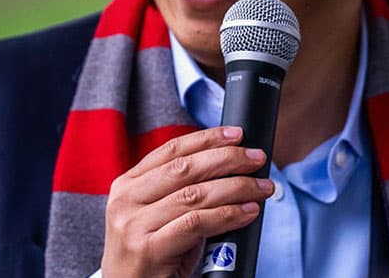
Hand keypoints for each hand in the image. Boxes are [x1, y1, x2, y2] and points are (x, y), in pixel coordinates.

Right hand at [99, 126, 273, 277]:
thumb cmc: (151, 255)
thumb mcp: (156, 216)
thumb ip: (178, 191)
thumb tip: (229, 167)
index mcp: (126, 185)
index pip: (170, 151)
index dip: (206, 139)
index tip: (236, 134)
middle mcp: (126, 200)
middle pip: (184, 168)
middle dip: (227, 159)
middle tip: (257, 158)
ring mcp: (134, 224)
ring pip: (194, 195)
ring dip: (236, 188)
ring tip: (262, 188)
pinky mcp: (149, 249)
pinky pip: (196, 224)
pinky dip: (227, 215)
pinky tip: (247, 212)